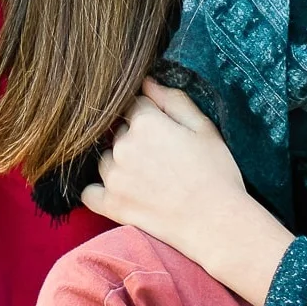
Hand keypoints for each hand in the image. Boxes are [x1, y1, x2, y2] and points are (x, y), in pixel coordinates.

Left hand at [82, 79, 293, 305]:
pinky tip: (119, 191)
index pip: (135, 104)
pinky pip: (89, 192)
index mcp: (147, 122)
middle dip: (135, 137)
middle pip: (119, 131)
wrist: (216, 223)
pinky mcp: (110, 205)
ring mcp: (113, 177)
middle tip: (162, 157)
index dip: (151, 114)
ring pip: (105, 158)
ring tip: (148, 177)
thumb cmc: (216, 173)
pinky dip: (100, 190)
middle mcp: (123, 146)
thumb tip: (147, 82)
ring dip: (119, 162)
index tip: (165, 129)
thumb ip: (173, 100)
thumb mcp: (204, 127)